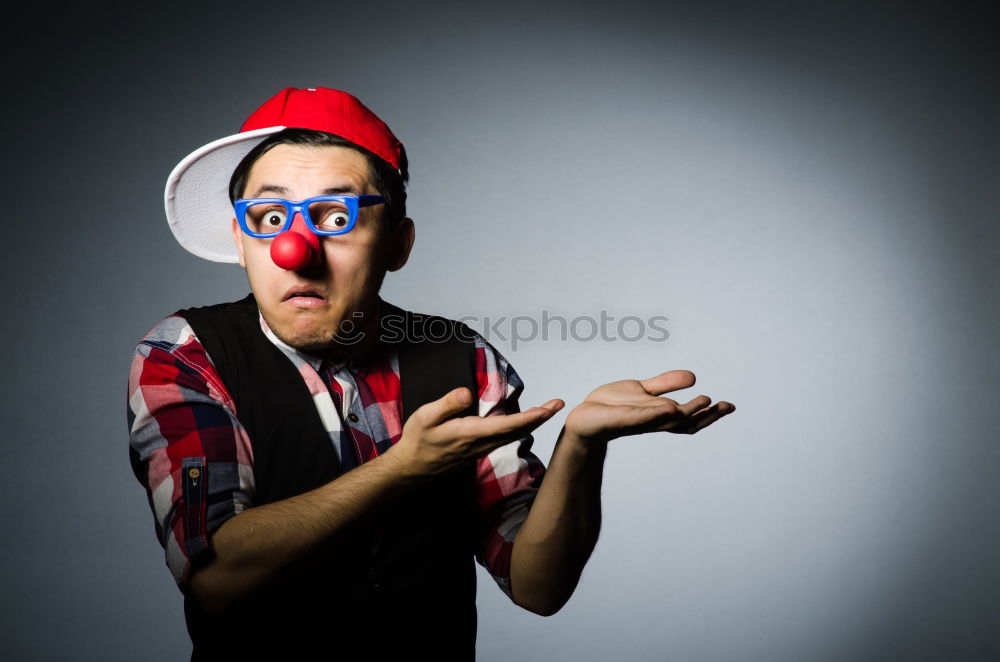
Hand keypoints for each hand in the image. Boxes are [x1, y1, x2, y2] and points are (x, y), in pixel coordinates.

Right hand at [392, 387, 564, 479]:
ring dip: (532, 422)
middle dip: (540, 417)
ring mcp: (481, 449)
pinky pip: (505, 439)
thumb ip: (448, 403)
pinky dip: (519, 428)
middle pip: (518, 430)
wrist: (411, 469)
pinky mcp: (478, 450)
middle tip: (558, 403)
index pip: (509, 424)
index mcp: (471, 434)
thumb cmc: (417, 441)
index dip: (533, 415)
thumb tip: (468, 392)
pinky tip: (524, 421)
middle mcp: (481, 444)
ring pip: (513, 435)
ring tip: (547, 409)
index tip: (550, 406)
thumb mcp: (425, 417)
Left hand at [565, 370, 733, 444]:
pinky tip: (669, 407)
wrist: (584, 418)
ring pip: (666, 421)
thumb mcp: (643, 390)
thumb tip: (693, 377)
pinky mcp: (618, 419)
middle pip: (685, 423)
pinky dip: (654, 414)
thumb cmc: (612, 407)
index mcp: (659, 416)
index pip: (690, 418)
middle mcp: (652, 422)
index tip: (729, 405)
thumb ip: (665, 384)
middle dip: (706, 416)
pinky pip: (638, 418)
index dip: (710, 414)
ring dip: (686, 413)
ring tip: (704, 400)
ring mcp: (636, 422)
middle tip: (724, 405)